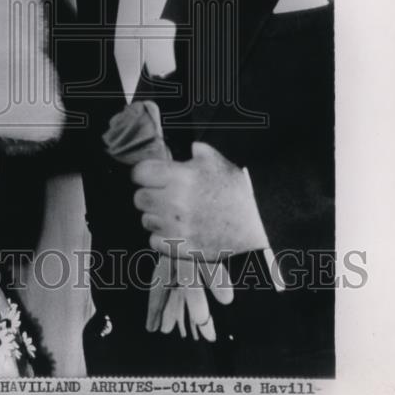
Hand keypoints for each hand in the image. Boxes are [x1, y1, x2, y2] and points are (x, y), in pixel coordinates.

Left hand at [132, 141, 268, 258]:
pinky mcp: (179, 247)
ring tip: (173, 213)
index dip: (144, 173)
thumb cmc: (237, 195)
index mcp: (181, 177)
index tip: (149, 176)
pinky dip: (161, 237)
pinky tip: (177, 230)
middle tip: (163, 195)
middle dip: (148, 194)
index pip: (139, 173)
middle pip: (139, 197)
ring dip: (155, 216)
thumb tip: (187, 147)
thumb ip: (198, 151)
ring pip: (146, 219)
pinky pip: (154, 240)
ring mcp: (176, 227)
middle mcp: (174, 202)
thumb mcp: (219, 163)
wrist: (255, 230)